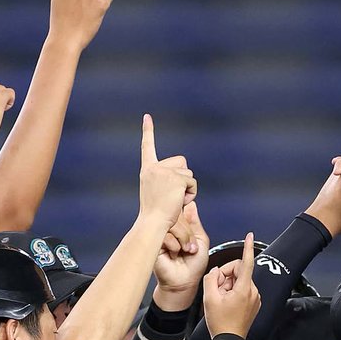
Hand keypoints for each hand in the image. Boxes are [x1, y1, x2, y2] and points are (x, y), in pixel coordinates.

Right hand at [139, 114, 196, 228]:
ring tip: (174, 201)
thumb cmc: (155, 215)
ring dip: (187, 188)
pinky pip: (193, 182)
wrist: (153, 223)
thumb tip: (184, 181)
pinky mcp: (177, 179)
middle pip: (181, 162)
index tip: (147, 117)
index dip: (148, 131)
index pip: (147, 147)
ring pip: (188, 173)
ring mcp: (165, 172)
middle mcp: (154, 167)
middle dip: (183, 177)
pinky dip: (191, 193)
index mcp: (147, 170)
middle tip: (172, 195)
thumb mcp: (157, 193)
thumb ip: (167, 181)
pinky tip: (179, 202)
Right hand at [153, 201, 209, 308]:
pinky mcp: (153, 245)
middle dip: (187, 232)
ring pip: (171, 225)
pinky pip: (165, 236)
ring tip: (184, 251)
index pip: (181, 210)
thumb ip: (195, 222)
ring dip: (182, 239)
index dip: (187, 218)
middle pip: (176, 215)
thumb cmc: (193, 265)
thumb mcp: (201, 240)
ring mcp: (159, 236)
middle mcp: (167, 230)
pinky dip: (174, 245)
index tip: (190, 230)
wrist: (184, 282)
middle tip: (191, 246)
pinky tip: (174, 254)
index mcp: (178, 227)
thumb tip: (191, 204)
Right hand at [202, 232, 259, 338]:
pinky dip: (233, 292)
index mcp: (244, 288)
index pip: (246, 262)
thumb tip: (216, 271)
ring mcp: (255, 298)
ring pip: (240, 280)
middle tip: (216, 289)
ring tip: (221, 299)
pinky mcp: (254, 304)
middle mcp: (253, 291)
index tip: (249, 236)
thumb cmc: (220, 322)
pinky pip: (243, 290)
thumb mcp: (209, 298)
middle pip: (238, 271)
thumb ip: (211, 278)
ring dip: (228, 285)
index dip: (247, 247)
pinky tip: (226, 303)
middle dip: (225, 276)